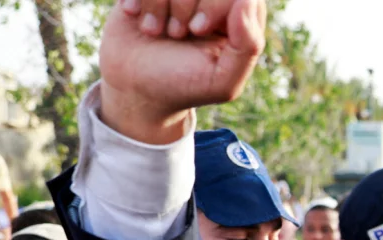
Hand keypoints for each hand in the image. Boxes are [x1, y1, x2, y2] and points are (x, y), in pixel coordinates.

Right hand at [100, 0, 266, 142]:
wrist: (136, 88)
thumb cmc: (184, 84)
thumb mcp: (222, 80)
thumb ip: (248, 46)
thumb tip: (247, 0)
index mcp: (239, 13)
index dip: (214, 4)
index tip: (197, 29)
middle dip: (185, 5)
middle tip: (176, 34)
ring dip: (158, 2)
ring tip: (154, 30)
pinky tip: (134, 15)